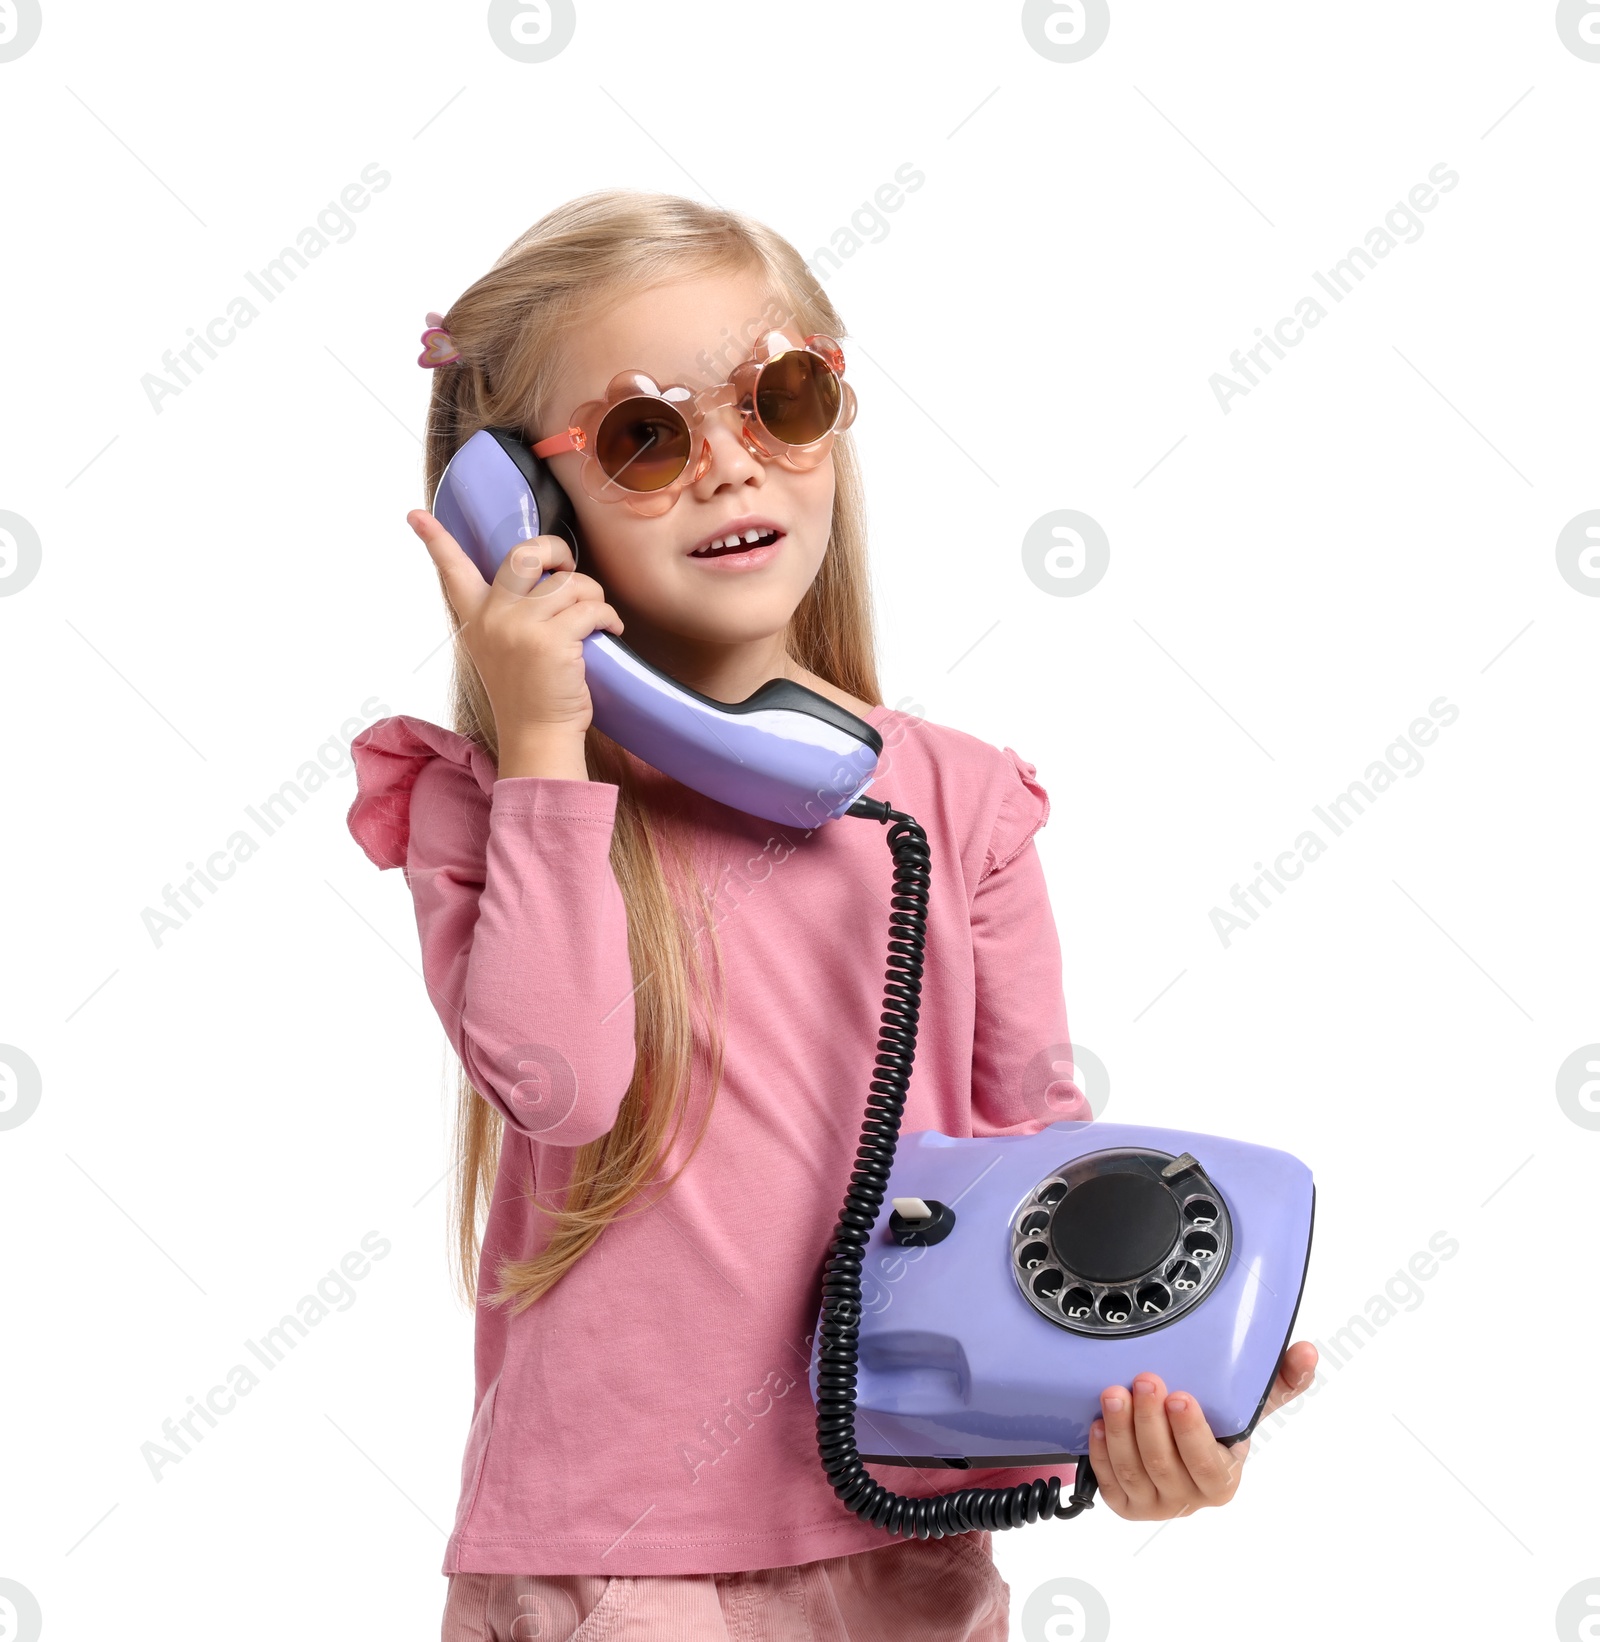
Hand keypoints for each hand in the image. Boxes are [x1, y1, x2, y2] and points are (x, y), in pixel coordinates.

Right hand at [407, 509, 624, 751]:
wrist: (538, 736)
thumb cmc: (530, 693)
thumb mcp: (499, 650)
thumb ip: (506, 615)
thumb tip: (541, 577)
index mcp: (476, 618)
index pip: (451, 571)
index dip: (435, 540)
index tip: (415, 515)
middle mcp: (493, 617)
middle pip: (524, 554)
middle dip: (556, 550)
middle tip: (570, 568)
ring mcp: (521, 627)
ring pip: (568, 582)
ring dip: (592, 596)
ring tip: (596, 618)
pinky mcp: (553, 640)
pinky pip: (591, 608)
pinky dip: (608, 617)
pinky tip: (610, 630)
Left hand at [1088, 1339, 1316, 1520]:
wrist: (1176, 1451)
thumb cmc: (1215, 1425)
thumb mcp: (1247, 1404)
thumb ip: (1280, 1380)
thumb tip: (1307, 1352)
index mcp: (1222, 1479)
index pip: (1207, 1464)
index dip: (1192, 1433)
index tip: (1181, 1397)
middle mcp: (1188, 1498)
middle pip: (1163, 1463)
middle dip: (1150, 1420)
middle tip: (1144, 1381)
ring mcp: (1154, 1503)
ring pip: (1132, 1469)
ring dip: (1120, 1429)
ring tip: (1114, 1393)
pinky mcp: (1124, 1503)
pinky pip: (1108, 1482)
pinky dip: (1101, 1452)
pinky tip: (1097, 1423)